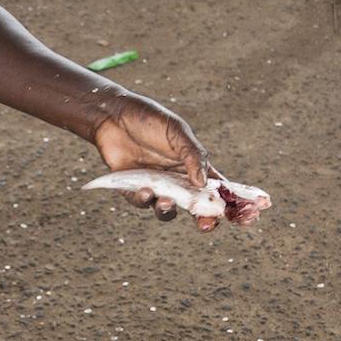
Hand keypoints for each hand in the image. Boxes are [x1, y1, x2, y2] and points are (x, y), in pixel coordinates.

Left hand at [90, 96, 220, 228]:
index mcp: (191, 165)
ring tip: (166, 201)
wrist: (113, 114)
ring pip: (166, 209)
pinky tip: (144, 190)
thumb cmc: (149, 119)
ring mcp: (154, 186)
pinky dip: (143, 200)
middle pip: (193, 206)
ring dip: (168, 210)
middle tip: (205, 225)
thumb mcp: (177, 132)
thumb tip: (203, 183)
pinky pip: (140, 202)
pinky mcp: (131, 189)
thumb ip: (193, 156)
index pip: (212, 187)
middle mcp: (174, 179)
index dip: (222, 201)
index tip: (227, 212)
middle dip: (202, 218)